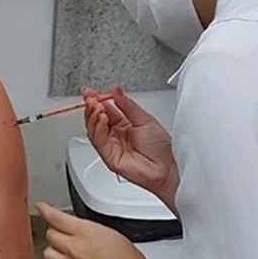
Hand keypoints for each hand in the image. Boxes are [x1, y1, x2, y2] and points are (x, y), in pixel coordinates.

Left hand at [37, 202, 163, 258]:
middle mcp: (75, 249)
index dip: (46, 210)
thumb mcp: (112, 234)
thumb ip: (91, 230)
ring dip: (54, 248)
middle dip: (54, 230)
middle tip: (59, 228)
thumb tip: (83, 230)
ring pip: (49, 253)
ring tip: (62, 247)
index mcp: (86, 233)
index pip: (56, 218)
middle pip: (50, 235)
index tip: (42, 207)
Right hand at [83, 86, 179, 211]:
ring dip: (92, 116)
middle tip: (90, 97)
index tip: (91, 92)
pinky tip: (101, 118)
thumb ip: (127, 105)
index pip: (105, 110)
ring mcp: (111, 146)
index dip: (96, 100)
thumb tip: (115, 91)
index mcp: (124, 125)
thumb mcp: (144, 119)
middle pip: (96, 119)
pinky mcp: (109, 157)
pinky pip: (98, 141)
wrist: (167, 167)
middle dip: (91, 106)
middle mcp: (115, 135)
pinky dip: (98, 128)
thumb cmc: (161, 148)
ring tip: (96, 105)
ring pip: (94, 130)